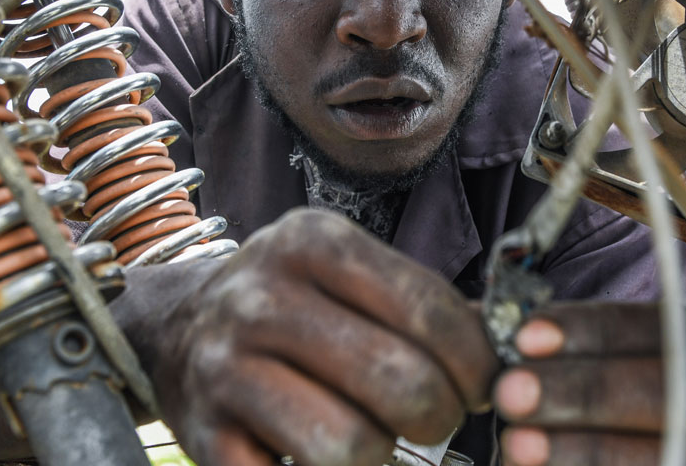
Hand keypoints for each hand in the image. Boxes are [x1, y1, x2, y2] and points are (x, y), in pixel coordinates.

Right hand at [151, 207, 496, 465]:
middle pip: (400, 382)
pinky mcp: (204, 434)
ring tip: (374, 439)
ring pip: (351, 446)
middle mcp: (262, 297)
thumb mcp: (343, 274)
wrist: (174, 330)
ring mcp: (225, 368)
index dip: (476, 362)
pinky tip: (327, 462)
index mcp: (312, 242)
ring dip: (381, 458)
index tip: (481, 385)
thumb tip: (511, 351)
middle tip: (435, 419)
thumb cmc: (288, 306)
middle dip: (440, 415)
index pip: (429, 309)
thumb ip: (420, 305)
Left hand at [494, 302, 685, 465]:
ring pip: (684, 453)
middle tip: (512, 393)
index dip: (601, 332)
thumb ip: (576, 360)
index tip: (527, 337)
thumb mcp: (616, 385)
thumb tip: (508, 333)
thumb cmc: (635, 431)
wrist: (657, 465)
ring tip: (520, 444)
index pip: (680, 329)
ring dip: (594, 450)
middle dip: (591, 391)